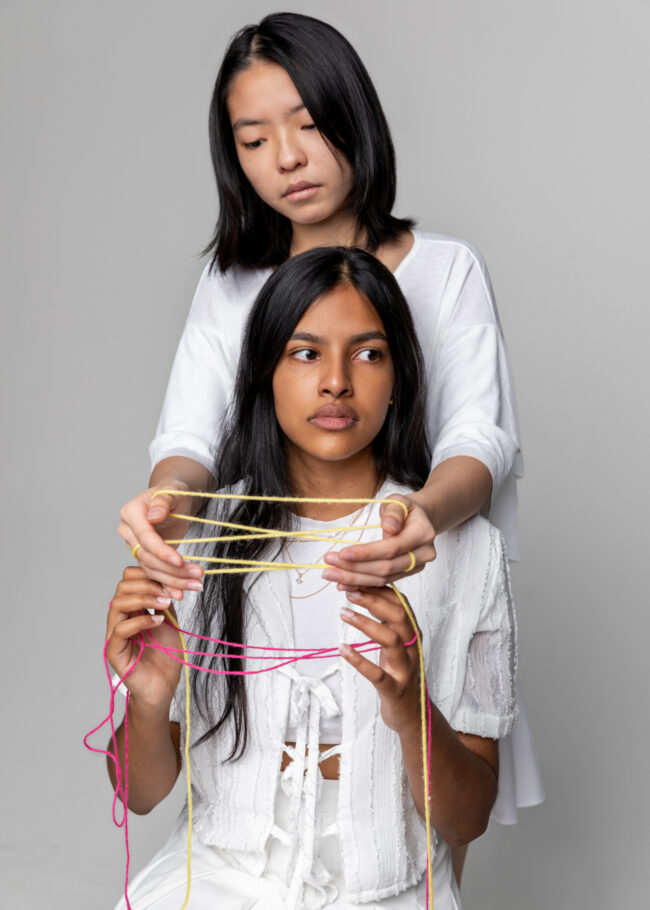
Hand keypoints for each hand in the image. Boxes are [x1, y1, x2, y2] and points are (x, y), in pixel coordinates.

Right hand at [106, 567, 182, 708]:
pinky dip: (141, 621)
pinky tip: (159, 621)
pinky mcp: (114, 651)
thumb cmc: (166, 654)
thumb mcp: (169, 619)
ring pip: (118, 604)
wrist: (164, 685)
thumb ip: (165, 599)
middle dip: (148, 584)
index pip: (130, 578)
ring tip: (165, 604)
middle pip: (123, 587)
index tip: (174, 578)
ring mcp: (114, 634)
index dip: (150, 574)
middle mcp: (119, 618)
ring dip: (144, 599)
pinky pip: (121, 629)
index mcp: (131, 608)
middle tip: (169, 591)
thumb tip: (168, 579)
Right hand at [118, 481, 203, 599]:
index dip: (161, 551)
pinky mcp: (146, 556)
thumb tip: (154, 515)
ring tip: (196, 585)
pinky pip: (154, 573)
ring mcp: (135, 545)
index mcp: (131, 513)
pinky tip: (180, 593)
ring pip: (151, 569)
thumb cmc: (174, 492)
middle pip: (148, 557)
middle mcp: (128, 531)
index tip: (179, 561)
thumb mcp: (173, 491)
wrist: (174, 499)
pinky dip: (168, 584)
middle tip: (197, 575)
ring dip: (174, 580)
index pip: (145, 537)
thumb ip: (164, 501)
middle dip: (172, 569)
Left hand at [323, 493, 435, 589]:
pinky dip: (363, 583)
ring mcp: (417, 565)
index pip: (391, 548)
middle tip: (328, 567)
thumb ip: (393, 512)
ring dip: (355, 579)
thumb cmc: (405, 508)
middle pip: (386, 567)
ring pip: (383, 578)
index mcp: (423, 533)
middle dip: (355, 569)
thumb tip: (390, 527)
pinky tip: (344, 583)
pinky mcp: (408, 573)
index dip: (366, 553)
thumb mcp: (398, 501)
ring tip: (332, 575)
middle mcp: (424, 553)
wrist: (420, 518)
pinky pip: (384, 581)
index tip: (342, 553)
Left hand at [339, 586, 421, 735]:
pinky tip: (343, 649)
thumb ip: (387, 620)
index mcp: (412, 634)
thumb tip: (367, 591)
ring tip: (343, 613)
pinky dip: (359, 661)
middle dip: (374, 600)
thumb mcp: (397, 643)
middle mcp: (412, 648)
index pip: (401, 604)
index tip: (358, 579)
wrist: (414, 714)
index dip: (380, 589)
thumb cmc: (400, 673)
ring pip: (391, 640)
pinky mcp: (394, 690)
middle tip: (349, 591)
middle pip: (399, 617)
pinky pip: (377, 675)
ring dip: (366, 624)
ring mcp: (404, 670)